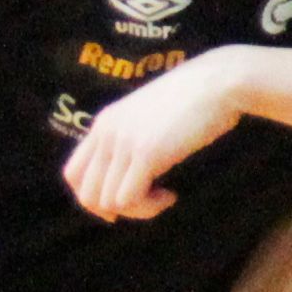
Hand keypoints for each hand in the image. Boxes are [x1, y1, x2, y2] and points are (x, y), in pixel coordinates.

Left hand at [65, 46, 254, 219]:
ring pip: (108, 202)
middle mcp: (106, 132)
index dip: (92, 197)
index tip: (121, 201)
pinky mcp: (146, 153)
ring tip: (163, 196)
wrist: (218, 82)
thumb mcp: (148, 116)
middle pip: (86, 194)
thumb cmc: (194, 99)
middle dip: (114, 209)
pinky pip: (128, 199)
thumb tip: (129, 173)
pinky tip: (171, 195)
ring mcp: (124, 142)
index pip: (73, 173)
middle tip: (145, 203)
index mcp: (104, 122)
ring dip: (137, 209)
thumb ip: (131, 136)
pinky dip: (149, 208)